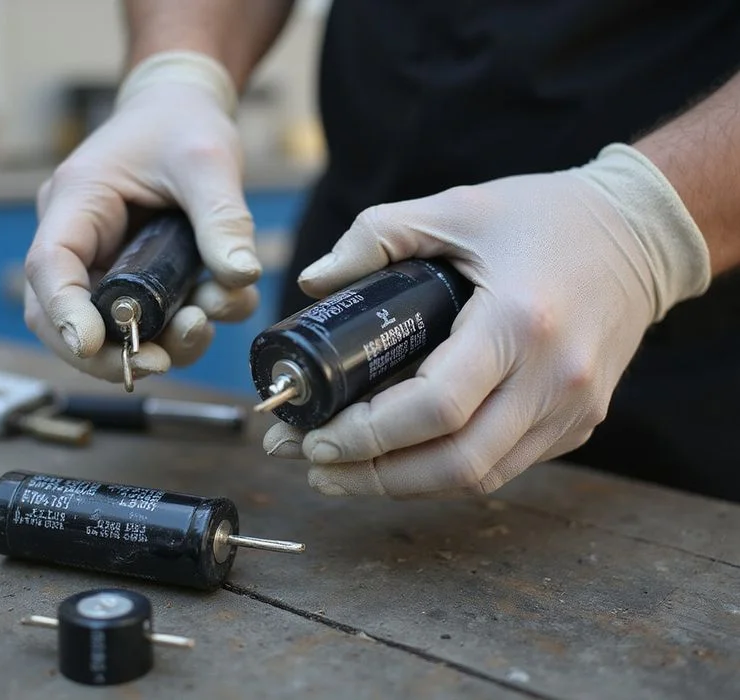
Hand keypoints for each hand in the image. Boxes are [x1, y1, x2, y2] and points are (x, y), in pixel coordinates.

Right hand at [24, 52, 259, 382]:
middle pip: (59, 316)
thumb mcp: (208, 161)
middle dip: (105, 353)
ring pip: (106, 330)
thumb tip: (240, 277)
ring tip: (201, 326)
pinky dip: (179, 332)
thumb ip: (222, 218)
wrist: (183, 111)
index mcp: (78, 199)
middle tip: (156, 366)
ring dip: (155, 345)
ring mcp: (104, 263)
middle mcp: (80, 238)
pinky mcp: (135, 280)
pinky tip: (215, 309)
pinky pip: (146, 323)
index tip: (93, 344)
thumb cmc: (183, 124)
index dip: (64, 312)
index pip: (49, 266)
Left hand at [264, 144, 709, 497]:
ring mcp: (573, 409)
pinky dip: (447, 471)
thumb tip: (315, 281)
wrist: (640, 235)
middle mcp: (553, 378)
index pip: (436, 407)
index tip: (317, 437)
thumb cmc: (544, 217)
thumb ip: (377, 235)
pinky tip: (404, 459)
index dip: (368, 434)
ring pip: (480, 478)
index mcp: (519, 321)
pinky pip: (506, 466)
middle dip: (375, 477)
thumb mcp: (457, 207)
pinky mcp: (579, 423)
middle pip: (456, 463)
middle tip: (319, 466)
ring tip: (348, 473)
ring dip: (406, 485)